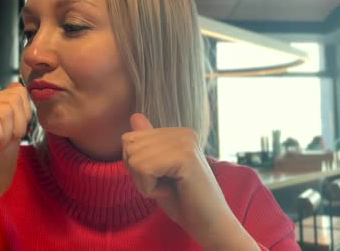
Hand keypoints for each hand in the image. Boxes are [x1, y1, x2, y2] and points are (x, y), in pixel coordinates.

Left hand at [122, 114, 258, 249]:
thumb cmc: (183, 201)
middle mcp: (182, 132)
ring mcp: (185, 142)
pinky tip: (171, 191)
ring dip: (145, 183)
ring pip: (134, 159)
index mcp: (177, 132)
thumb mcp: (158, 170)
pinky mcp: (185, 156)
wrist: (210, 224)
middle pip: (129, 147)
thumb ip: (147, 144)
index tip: (162, 178)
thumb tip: (134, 115)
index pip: (130, 139)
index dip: (136, 167)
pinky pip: (144, 169)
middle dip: (139, 174)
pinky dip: (150, 188)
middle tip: (165, 185)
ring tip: (170, 188)